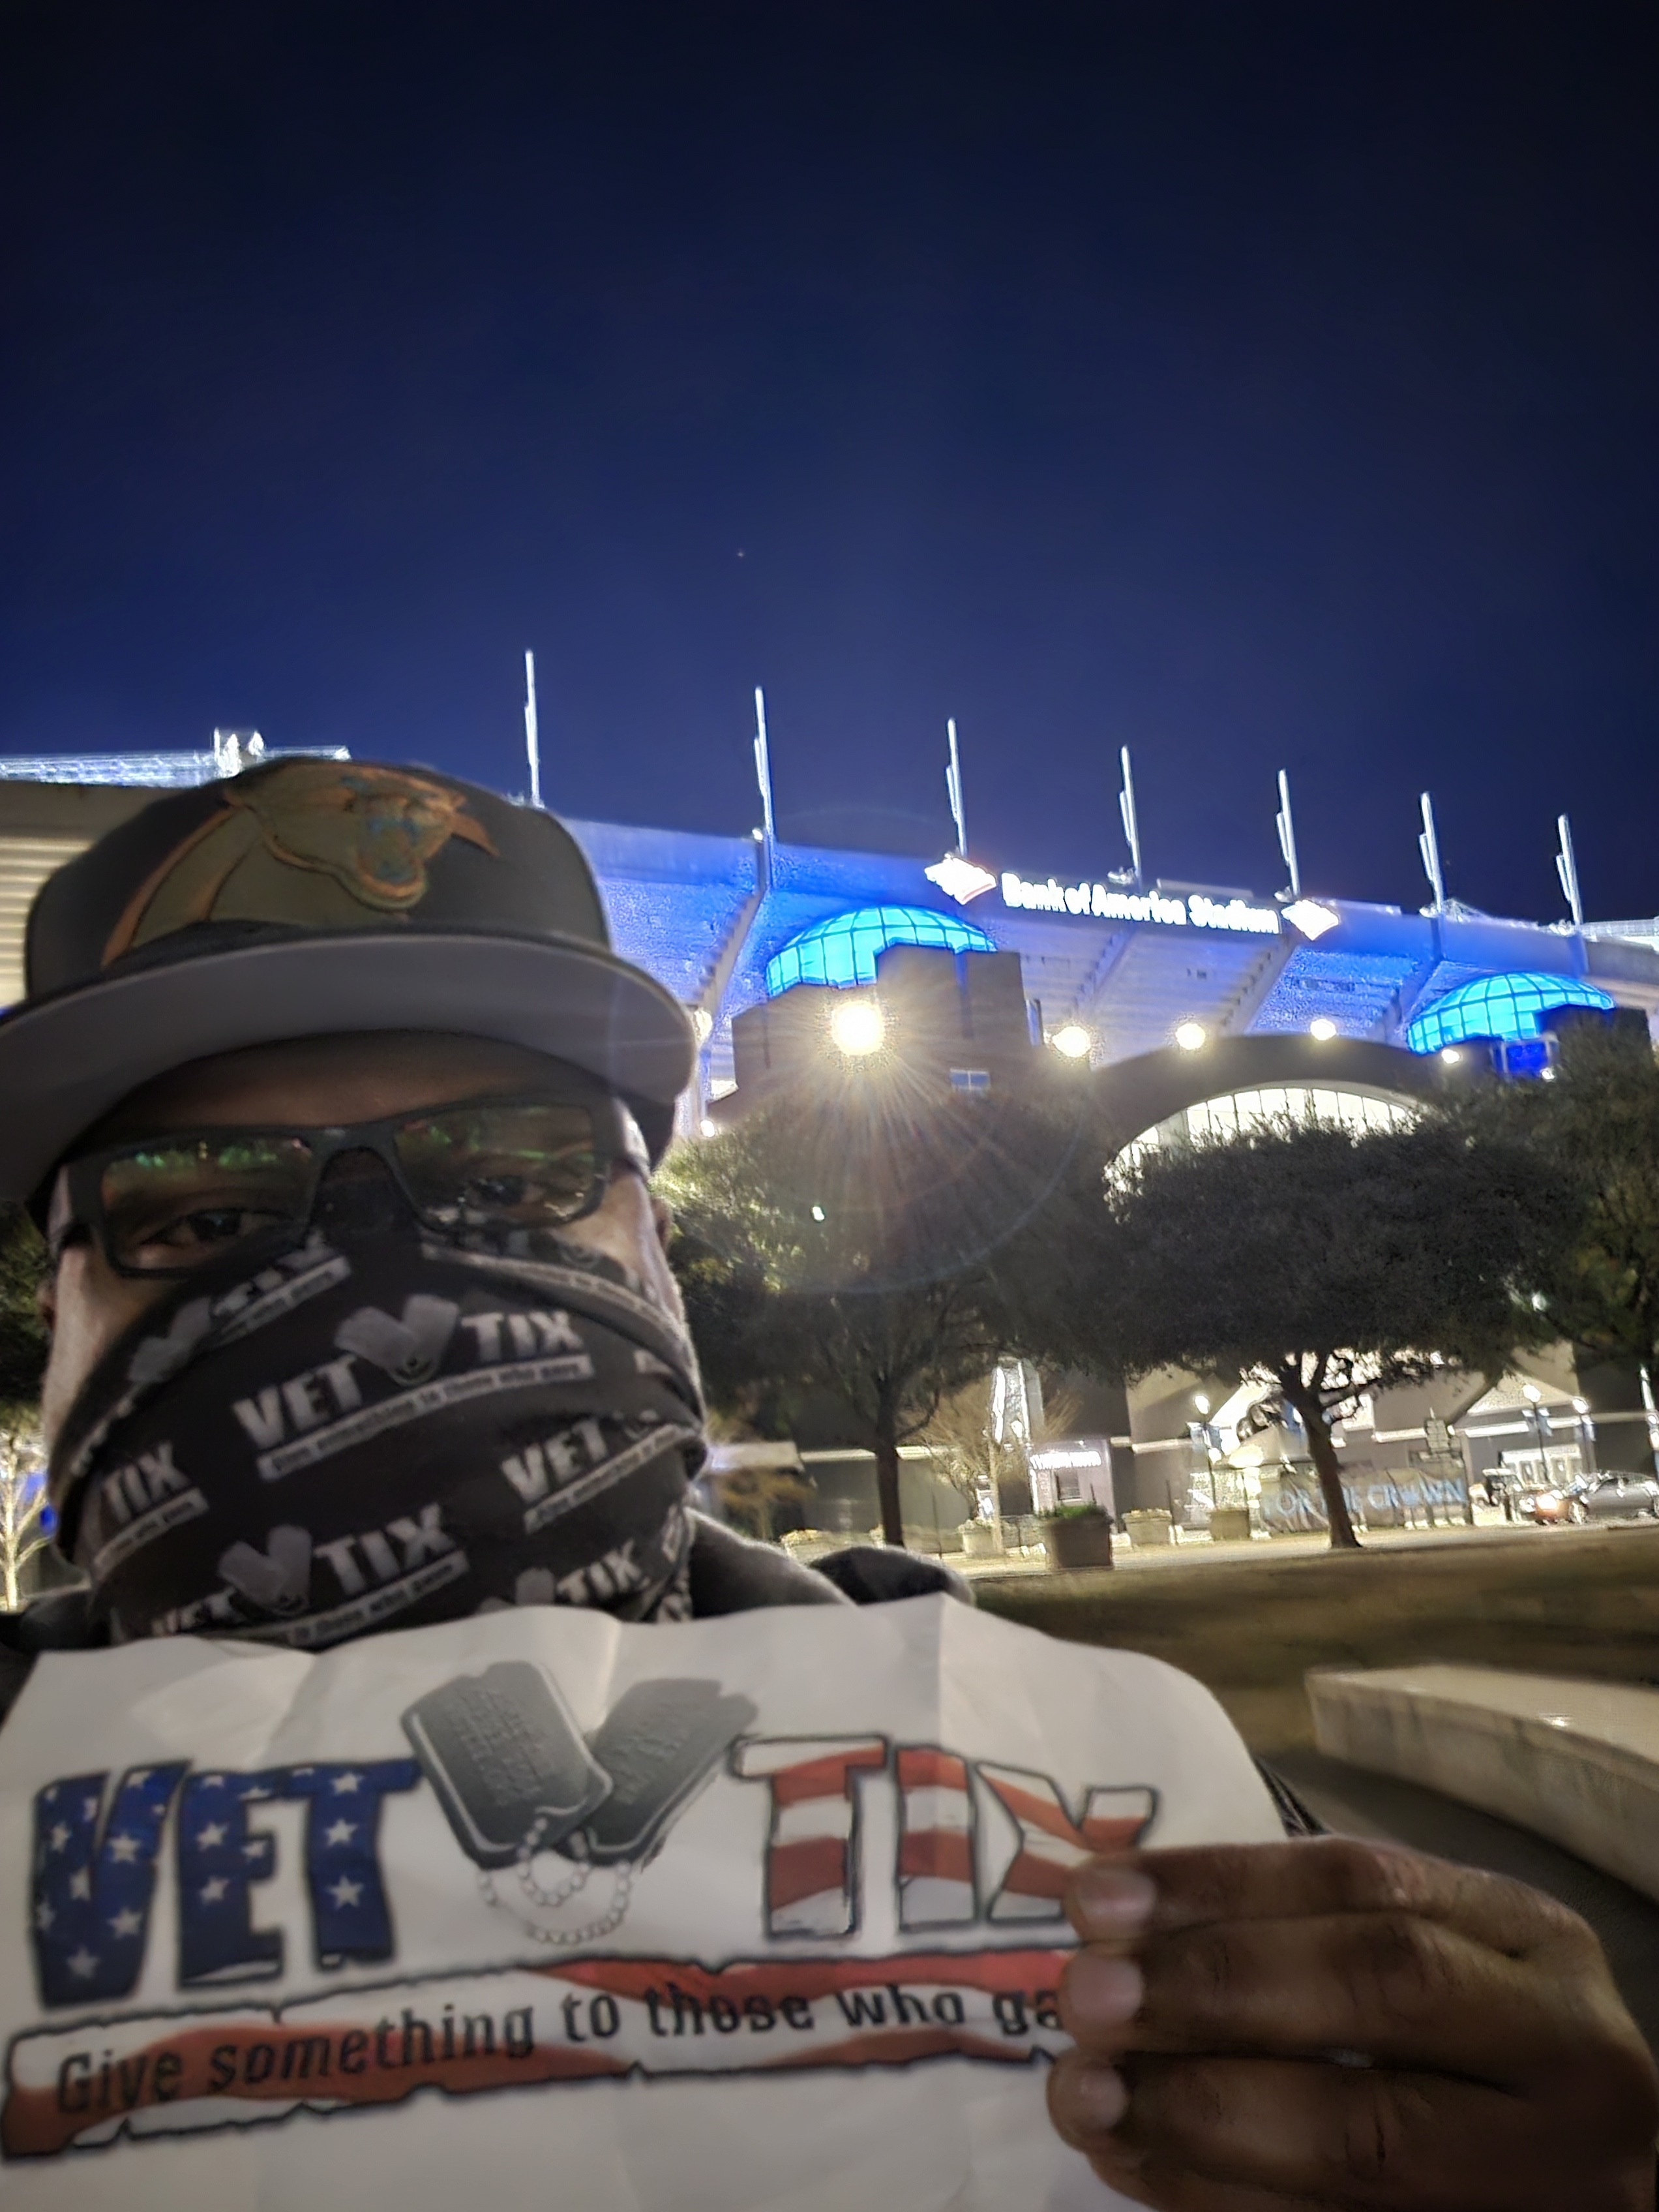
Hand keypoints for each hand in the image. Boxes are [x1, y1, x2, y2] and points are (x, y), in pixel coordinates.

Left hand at [1048, 1837, 1658, 2209]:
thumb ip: (1304, 1932)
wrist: (1584, 2184)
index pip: (1366, 1885)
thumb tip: (1116, 1919)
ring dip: (1197, 2111)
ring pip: (1365, 2138)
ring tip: (1085, 2093)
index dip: (1221, 1886)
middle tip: (1085, 1997)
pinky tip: (1134, 2166)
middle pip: (1380, 1994)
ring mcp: (1545, 2175)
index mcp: (1533, 1941)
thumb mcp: (1434, 1958)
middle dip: (1215, 1989)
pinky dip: (1219, 2198)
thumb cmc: (1476, 2048)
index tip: (1095, 1899)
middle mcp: (1565, 2051)